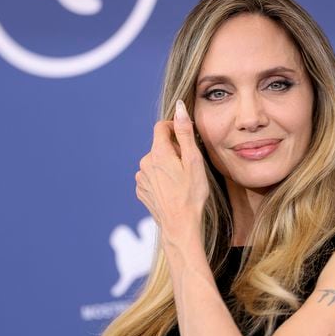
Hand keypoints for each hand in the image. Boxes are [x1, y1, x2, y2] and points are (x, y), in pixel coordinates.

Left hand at [135, 100, 209, 244]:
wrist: (180, 226)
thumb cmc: (191, 195)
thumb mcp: (193, 161)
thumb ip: (185, 133)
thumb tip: (180, 108)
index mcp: (158, 153)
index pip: (161, 127)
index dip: (174, 128)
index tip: (186, 138)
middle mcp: (144, 163)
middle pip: (159, 145)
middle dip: (173, 150)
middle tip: (189, 166)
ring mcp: (141, 178)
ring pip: (155, 162)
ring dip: (167, 165)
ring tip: (181, 181)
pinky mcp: (141, 191)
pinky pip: (151, 177)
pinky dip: (161, 179)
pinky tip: (172, 191)